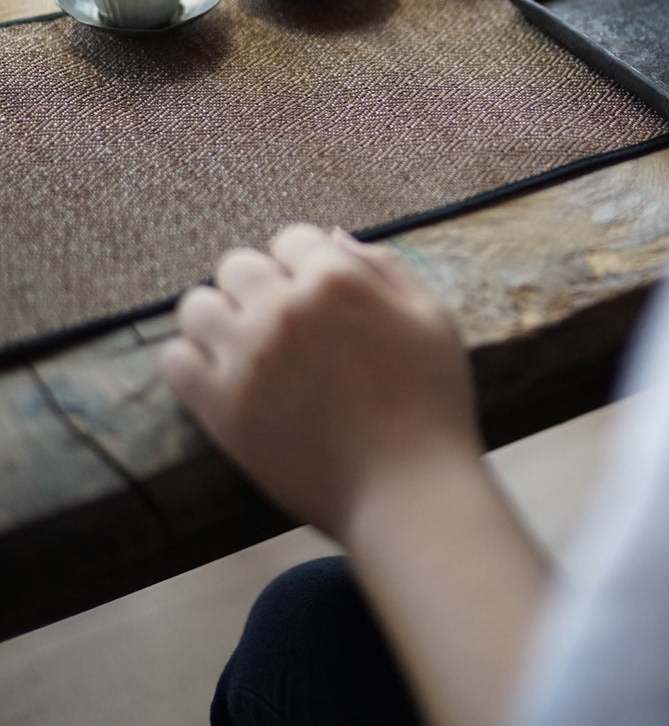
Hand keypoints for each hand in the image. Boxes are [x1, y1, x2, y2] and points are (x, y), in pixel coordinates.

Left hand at [160, 224, 481, 542]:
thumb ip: (384, 266)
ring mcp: (248, 358)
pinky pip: (174, 361)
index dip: (304, 267)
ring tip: (245, 347)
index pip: (291, 240)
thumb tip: (333, 237)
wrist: (409, 493)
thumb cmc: (431, 403)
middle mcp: (285, 309)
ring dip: (219, 319)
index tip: (316, 300)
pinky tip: (222, 378)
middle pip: (237, 265)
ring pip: (196, 306)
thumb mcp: (431, 316)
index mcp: (337, 279)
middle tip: (282, 325)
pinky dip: (192, 363)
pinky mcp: (222, 409)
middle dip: (259, 287)